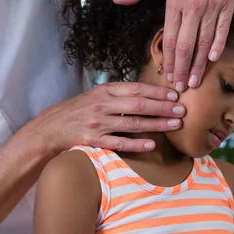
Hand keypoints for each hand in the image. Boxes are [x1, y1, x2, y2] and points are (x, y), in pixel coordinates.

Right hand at [30, 82, 184, 153]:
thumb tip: (150, 94)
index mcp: (105, 91)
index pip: (136, 89)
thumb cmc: (81, 110)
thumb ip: (120, 94)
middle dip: (162, 108)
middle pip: (138, 105)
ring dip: (156, 124)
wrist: (52, 127)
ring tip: (174, 125)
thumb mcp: (97, 95)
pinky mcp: (93, 141)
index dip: (156, 92)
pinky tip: (151, 144)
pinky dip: (136, 144)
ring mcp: (98, 123)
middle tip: (181, 111)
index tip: (174, 96)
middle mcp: (102, 105)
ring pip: (132, 124)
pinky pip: (118, 143)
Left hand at [113, 0, 233, 92]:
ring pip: (205, 42)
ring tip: (195, 80)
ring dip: (199, 64)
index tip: (168, 76)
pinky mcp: (228, 2)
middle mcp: (194, 7)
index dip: (169, 62)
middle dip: (183, 70)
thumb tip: (116, 0)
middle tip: (181, 88)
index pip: (171, 41)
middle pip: (187, 47)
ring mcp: (213, 5)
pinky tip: (213, 59)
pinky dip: (218, 45)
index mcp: (175, 2)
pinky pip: (223, 29)